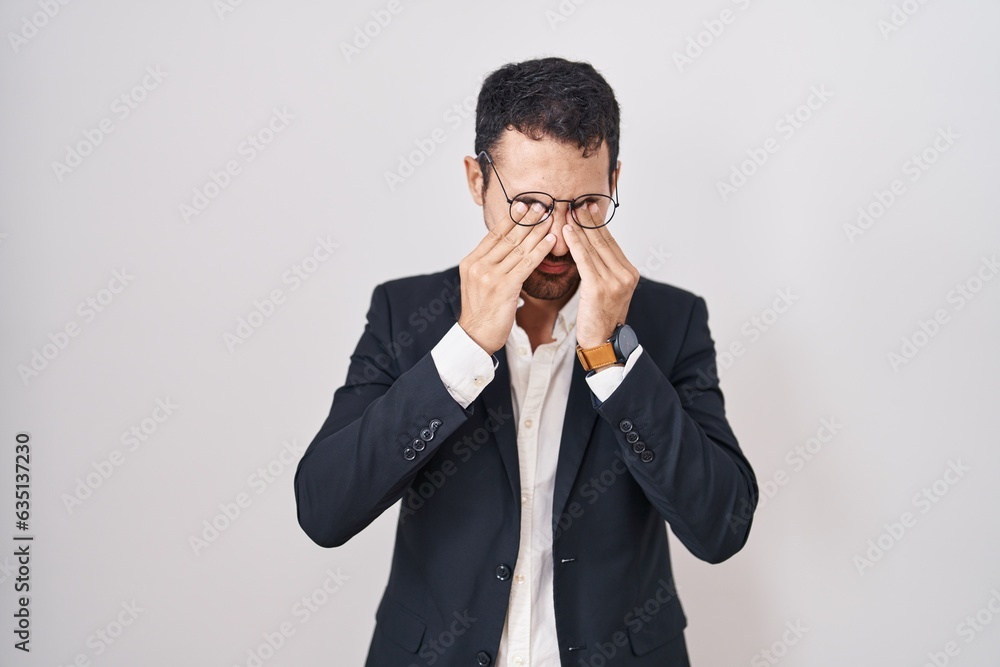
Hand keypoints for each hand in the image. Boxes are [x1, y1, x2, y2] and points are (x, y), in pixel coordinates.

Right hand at [457, 202, 556, 353]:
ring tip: (550, 219)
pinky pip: (527, 264)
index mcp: (471, 261)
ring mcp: (490, 276)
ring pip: (519, 248)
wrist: (476, 336)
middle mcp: (479, 265)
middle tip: (542, 205)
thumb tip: (507, 248)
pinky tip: (551, 241)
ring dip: (537, 232)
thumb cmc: (481, 312)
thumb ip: (489, 264)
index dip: (511, 219)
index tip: (524, 205)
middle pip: (507, 238)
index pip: (494, 234)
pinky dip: (540, 250)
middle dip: (527, 220)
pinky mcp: (504, 287)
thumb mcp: (478, 282)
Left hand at [562, 204, 638, 347]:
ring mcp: (614, 281)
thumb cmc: (600, 317)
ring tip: (570, 212)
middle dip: (589, 221)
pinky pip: (584, 260)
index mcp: (629, 273)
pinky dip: (576, 243)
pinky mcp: (599, 288)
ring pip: (594, 248)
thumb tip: (591, 248)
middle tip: (578, 202)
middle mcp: (626, 275)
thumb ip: (604, 269)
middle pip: (603, 241)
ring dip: (580, 228)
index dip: (598, 224)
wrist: (603, 342)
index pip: (611, 243)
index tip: (589, 208)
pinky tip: (567, 231)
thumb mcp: (608, 289)